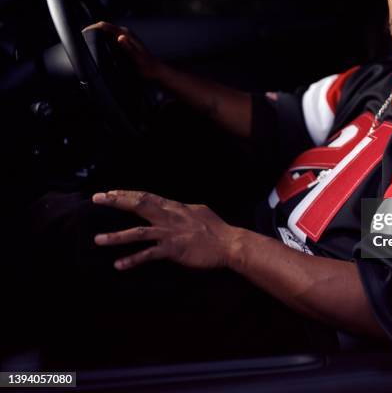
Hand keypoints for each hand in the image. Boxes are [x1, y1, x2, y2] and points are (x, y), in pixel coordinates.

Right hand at [83, 21, 164, 79]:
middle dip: (91, 30)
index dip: (92, 27)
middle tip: (79, 38)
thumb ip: (129, 48)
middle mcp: (124, 33)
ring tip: (84, 42)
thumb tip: (120, 37)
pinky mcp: (124, 43)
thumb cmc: (147, 66)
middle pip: (103, 27)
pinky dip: (101, 40)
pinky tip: (96, 46)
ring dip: (95, 35)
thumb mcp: (137, 59)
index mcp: (126, 35)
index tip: (82, 32)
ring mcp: (124, 38)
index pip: (105, 26)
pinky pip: (109, 38)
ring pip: (105, 32)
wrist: (156, 70)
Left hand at [92, 190, 240, 270]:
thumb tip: (175, 207)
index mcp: (175, 207)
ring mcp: (170, 233)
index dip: (127, 193)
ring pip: (138, 233)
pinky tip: (118, 265)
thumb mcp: (199, 212)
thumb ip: (183, 209)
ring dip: (116, 236)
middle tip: (97, 199)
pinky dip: (132, 260)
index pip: (147, 197)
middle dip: (116, 202)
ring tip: (98, 239)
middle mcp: (170, 217)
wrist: (229, 244)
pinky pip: (148, 255)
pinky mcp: (173, 250)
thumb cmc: (216, 229)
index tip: (110, 192)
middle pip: (139, 205)